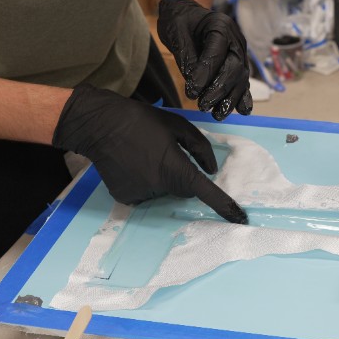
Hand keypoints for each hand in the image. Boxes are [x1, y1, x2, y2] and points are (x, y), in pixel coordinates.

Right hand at [53, 84, 246, 222]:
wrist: (99, 124)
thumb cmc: (141, 120)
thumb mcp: (178, 126)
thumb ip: (200, 148)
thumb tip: (212, 170)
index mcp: (174, 168)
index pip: (204, 191)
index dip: (224, 205)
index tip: (240, 218)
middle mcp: (158, 186)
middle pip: (184, 190)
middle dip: (183, 176)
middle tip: (166, 153)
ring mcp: (140, 195)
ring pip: (165, 193)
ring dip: (163, 179)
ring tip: (145, 155)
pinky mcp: (125, 198)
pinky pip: (147, 194)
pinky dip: (147, 183)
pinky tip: (133, 165)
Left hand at [157, 0, 251, 120]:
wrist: (187, 14)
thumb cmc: (179, 20)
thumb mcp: (176, 33)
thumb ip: (186, 56)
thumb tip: (194, 82)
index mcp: (220, 26)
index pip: (216, 54)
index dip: (205, 75)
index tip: (192, 92)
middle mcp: (235, 40)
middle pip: (234, 68)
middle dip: (219, 89)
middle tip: (203, 105)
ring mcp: (239, 52)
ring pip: (241, 78)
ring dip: (230, 98)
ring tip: (217, 114)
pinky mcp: (238, 63)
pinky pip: (243, 81)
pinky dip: (243, 96)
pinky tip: (242, 111)